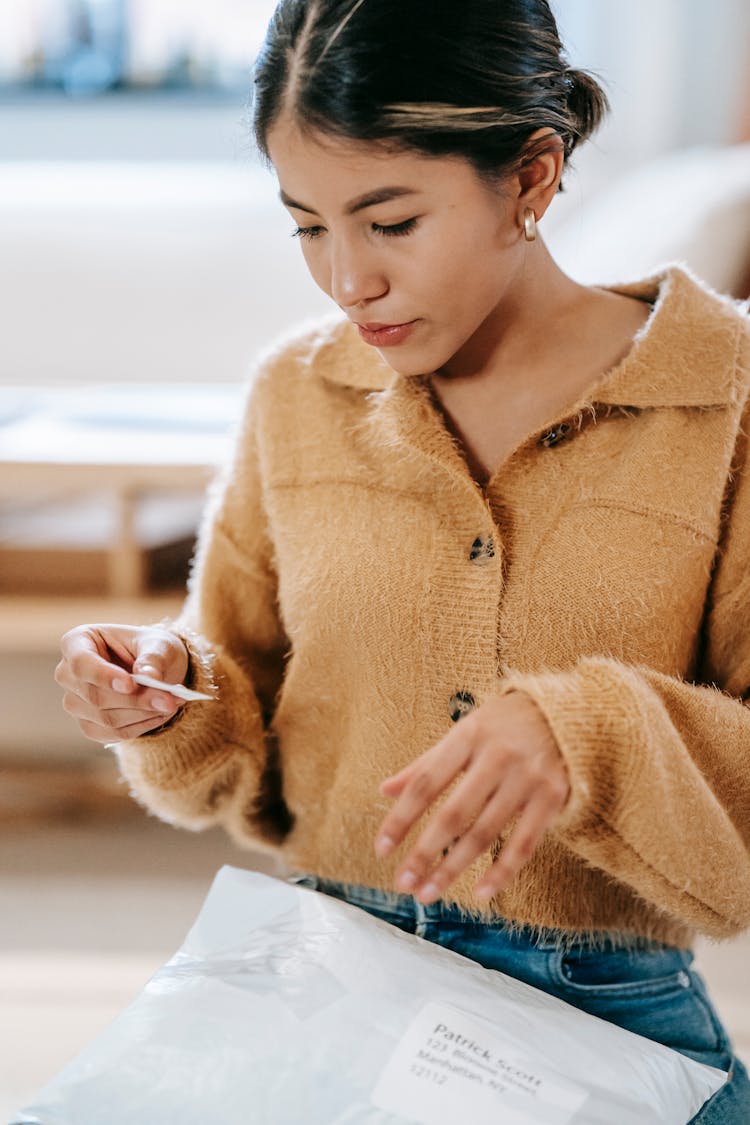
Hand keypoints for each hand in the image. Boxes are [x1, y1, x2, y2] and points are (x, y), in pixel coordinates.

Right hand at [55, 623, 189, 742]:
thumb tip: (148, 676)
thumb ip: (153, 659)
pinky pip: (113, 734)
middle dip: (137, 700)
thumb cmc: (152, 649)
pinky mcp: (89, 725)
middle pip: (95, 696)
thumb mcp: (159, 644)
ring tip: (172, 703)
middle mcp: (68, 674)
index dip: (104, 676)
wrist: (156, 671)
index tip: (130, 685)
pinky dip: (142, 726)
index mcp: (78, 642)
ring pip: (106, 718)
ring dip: (144, 714)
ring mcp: (75, 702)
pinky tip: (160, 714)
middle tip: (170, 699)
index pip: (81, 663)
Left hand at [374, 692, 569, 903]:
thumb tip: (384, 790)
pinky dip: (502, 872)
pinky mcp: (552, 798)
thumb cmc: (504, 725)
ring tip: (428, 893)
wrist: (567, 713)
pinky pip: (525, 844)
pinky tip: (480, 893)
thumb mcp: (464, 733)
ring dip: (454, 868)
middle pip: (454, 814)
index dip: (401, 818)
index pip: (426, 783)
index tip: (381, 850)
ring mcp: (527, 778)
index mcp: (468, 736)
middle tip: (403, 883)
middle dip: (425, 853)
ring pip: (485, 833)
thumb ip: (426, 764)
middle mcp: (497, 757)